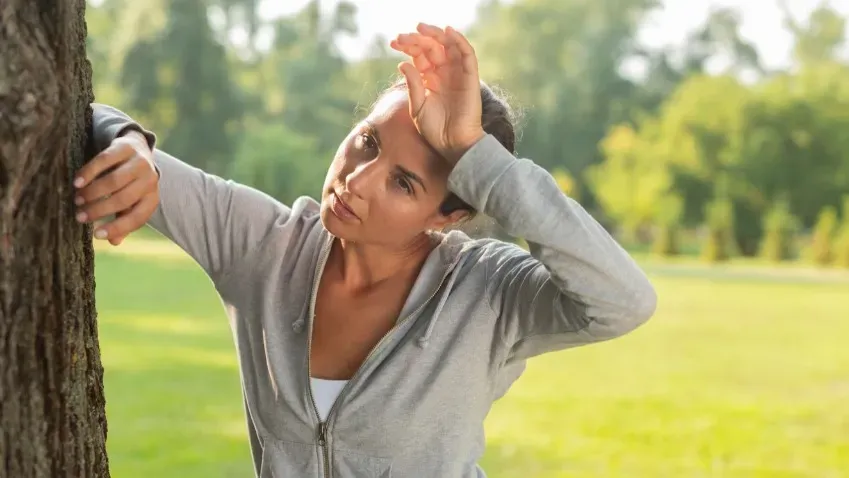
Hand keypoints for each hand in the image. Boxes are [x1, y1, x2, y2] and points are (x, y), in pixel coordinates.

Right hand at [73, 131, 158, 244]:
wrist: (137, 148)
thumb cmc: (130, 183)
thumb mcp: (130, 202)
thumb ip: (123, 220)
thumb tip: (114, 242)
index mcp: (152, 198)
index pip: (137, 217)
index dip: (118, 228)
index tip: (96, 235)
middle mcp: (150, 180)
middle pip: (124, 199)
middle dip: (100, 210)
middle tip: (79, 216)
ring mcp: (140, 162)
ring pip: (114, 181)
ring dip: (93, 193)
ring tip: (77, 200)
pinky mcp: (126, 147)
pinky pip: (105, 160)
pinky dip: (90, 172)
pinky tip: (77, 182)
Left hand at [390, 24, 485, 164]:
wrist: (454, 145)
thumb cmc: (436, 130)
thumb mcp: (417, 107)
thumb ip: (412, 85)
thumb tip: (402, 63)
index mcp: (430, 79)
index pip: (419, 56)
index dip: (407, 46)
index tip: (393, 43)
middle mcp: (444, 73)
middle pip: (431, 47)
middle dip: (416, 39)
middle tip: (402, 36)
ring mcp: (458, 74)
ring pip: (448, 46)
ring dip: (435, 34)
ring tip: (420, 28)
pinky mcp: (471, 77)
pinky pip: (467, 54)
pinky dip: (459, 40)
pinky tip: (447, 31)